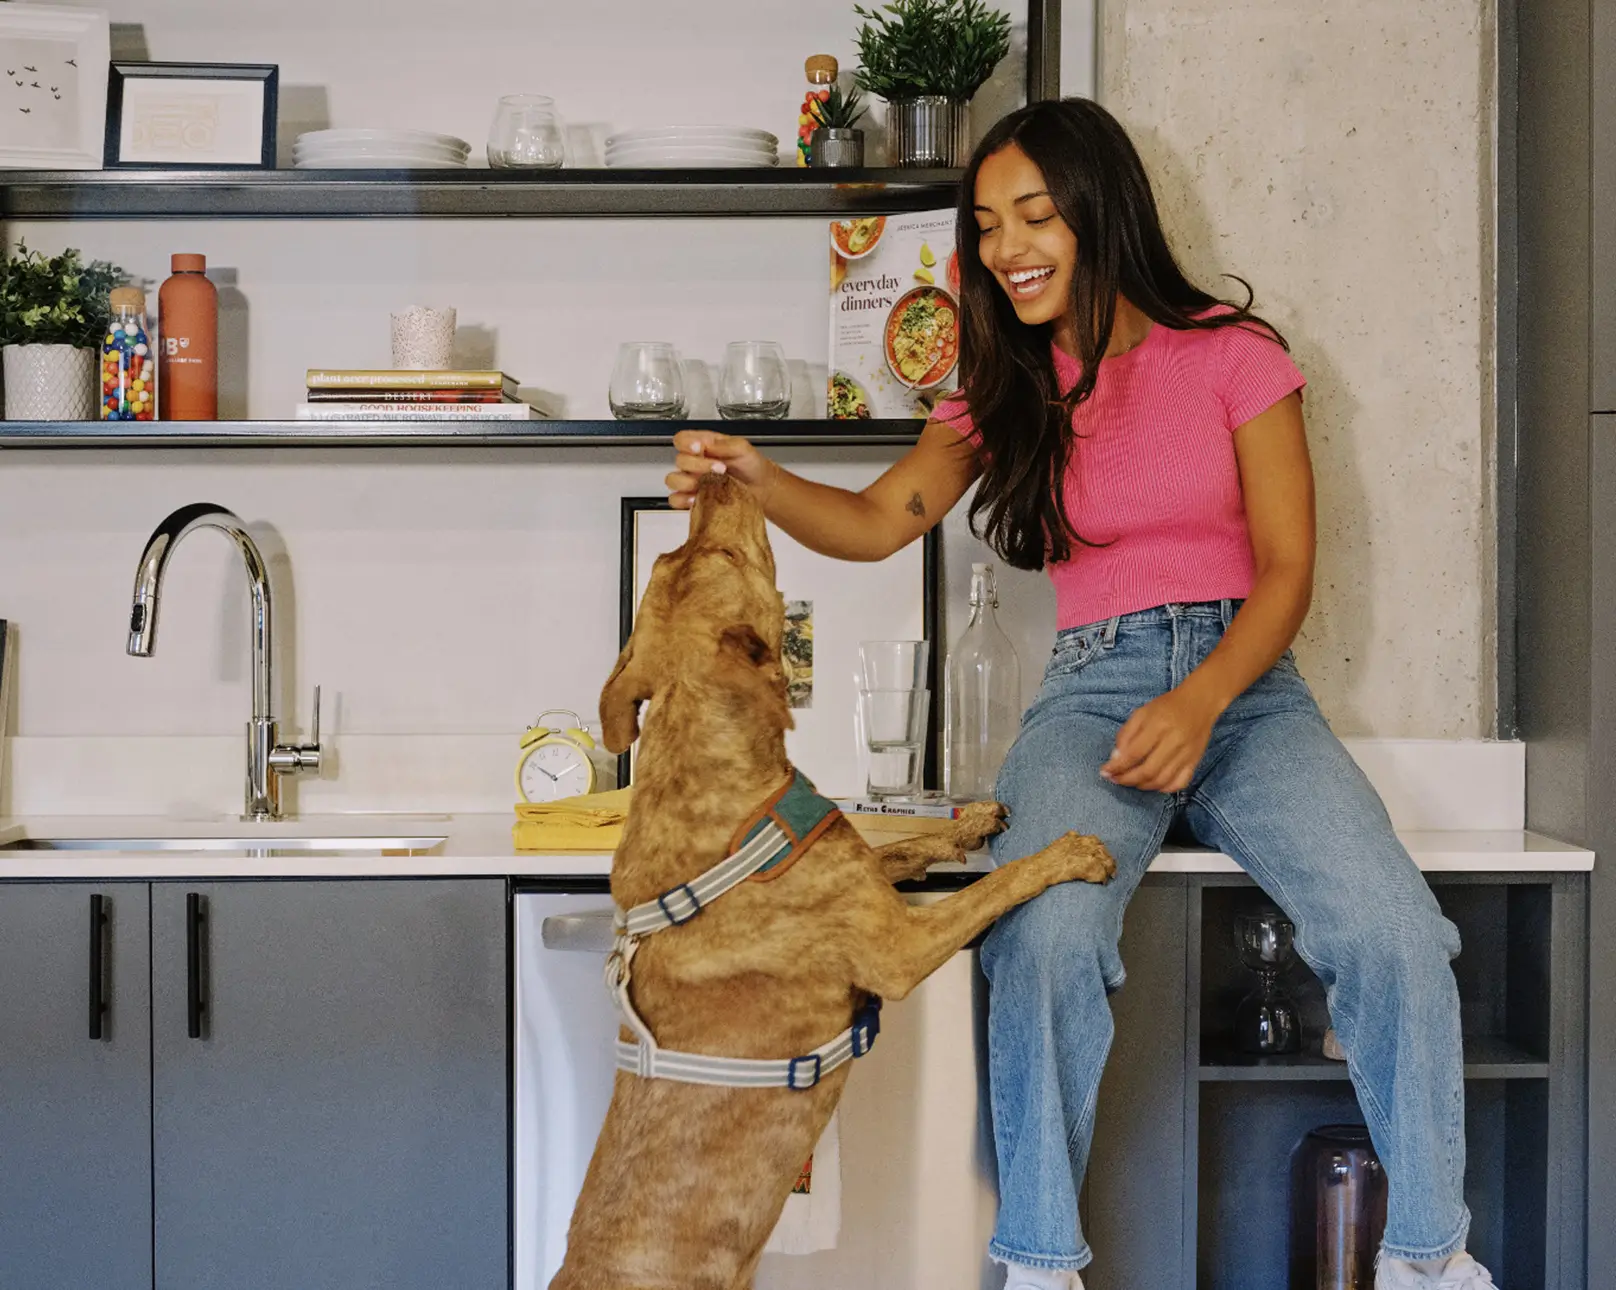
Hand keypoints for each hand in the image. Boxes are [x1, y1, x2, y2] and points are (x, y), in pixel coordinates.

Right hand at [666, 429, 772, 508]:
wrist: (762, 488)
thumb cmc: (751, 465)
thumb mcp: (743, 448)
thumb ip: (726, 444)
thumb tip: (710, 445)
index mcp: (704, 445)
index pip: (682, 439)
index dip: (686, 443)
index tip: (699, 448)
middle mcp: (695, 462)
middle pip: (679, 460)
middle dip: (698, 464)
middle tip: (720, 468)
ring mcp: (693, 481)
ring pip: (673, 480)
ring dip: (688, 482)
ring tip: (708, 484)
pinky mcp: (694, 499)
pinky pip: (676, 500)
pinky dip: (683, 500)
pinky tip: (697, 499)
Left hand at [1101, 686, 1220, 793]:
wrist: (1199, 703)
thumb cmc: (1166, 707)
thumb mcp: (1141, 713)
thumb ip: (1126, 734)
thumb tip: (1115, 759)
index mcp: (1159, 726)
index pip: (1134, 753)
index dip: (1117, 766)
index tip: (1104, 772)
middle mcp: (1174, 742)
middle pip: (1148, 771)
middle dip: (1126, 779)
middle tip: (1114, 779)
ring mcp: (1187, 754)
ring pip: (1162, 780)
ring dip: (1142, 786)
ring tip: (1129, 781)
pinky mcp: (1195, 761)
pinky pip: (1179, 783)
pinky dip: (1163, 789)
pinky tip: (1152, 784)